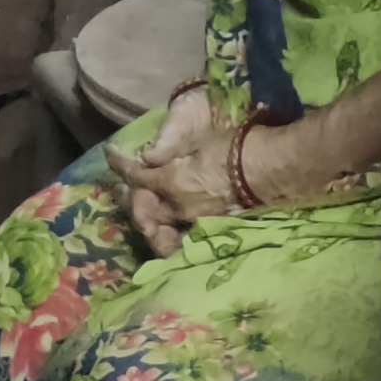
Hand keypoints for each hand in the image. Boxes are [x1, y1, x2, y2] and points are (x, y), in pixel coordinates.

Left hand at [114, 89, 240, 259]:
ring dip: (146, 219)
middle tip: (122, 189)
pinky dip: (168, 236)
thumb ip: (169, 151)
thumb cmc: (235, 148)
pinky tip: (166, 230)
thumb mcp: (198, 141)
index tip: (110, 155)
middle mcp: (177, 207)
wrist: (270, 170)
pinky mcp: (210, 229)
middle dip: (129, 198)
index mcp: (171, 181)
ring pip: (159, 227)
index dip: (120, 165)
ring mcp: (194, 222)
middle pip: (142, 208)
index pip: (136, 175)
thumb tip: (146, 157)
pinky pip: (180, 238)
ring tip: (142, 211)